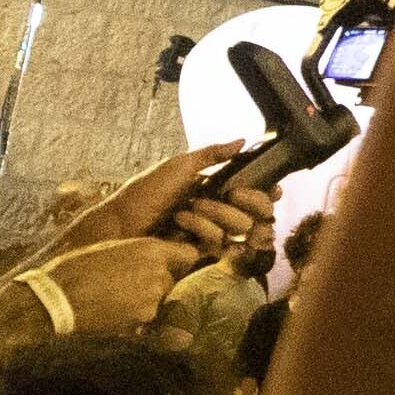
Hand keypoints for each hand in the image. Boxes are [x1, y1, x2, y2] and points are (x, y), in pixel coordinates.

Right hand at [45, 239, 189, 338]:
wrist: (59, 298)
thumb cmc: (76, 267)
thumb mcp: (110, 247)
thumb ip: (137, 252)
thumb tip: (152, 257)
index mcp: (150, 249)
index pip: (188, 254)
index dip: (181, 259)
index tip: (173, 263)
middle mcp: (158, 272)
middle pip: (170, 279)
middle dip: (155, 282)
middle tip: (127, 283)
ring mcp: (153, 297)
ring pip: (158, 298)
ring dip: (144, 299)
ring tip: (115, 297)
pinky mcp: (143, 318)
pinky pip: (147, 315)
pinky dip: (135, 315)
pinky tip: (112, 310)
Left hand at [51, 140, 261, 269]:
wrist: (121, 225)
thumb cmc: (144, 192)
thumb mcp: (178, 165)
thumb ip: (212, 154)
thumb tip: (242, 140)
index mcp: (215, 189)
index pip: (255, 193)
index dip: (265, 192)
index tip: (273, 189)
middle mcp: (218, 212)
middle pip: (257, 212)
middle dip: (242, 201)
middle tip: (222, 194)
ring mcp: (211, 234)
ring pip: (240, 227)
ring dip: (214, 214)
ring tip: (184, 212)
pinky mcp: (203, 253)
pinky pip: (221, 243)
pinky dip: (202, 229)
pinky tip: (181, 226)